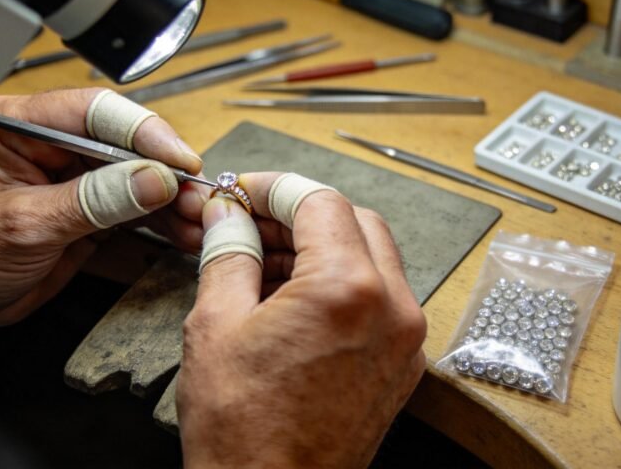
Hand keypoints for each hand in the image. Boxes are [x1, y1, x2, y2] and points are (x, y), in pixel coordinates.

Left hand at [0, 88, 207, 336]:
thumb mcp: (26, 226)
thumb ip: (93, 200)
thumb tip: (153, 178)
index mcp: (19, 125)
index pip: (94, 112)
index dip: (143, 132)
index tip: (178, 159)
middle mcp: (50, 142)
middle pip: (124, 140)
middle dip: (166, 169)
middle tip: (198, 195)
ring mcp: (71, 174)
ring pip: (136, 173)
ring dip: (171, 198)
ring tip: (201, 219)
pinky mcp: (87, 206)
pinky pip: (133, 205)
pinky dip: (160, 220)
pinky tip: (185, 232)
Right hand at [177, 173, 426, 468]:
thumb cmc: (243, 432)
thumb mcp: (215, 326)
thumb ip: (227, 253)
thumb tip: (226, 215)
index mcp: (348, 289)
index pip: (319, 201)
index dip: (273, 188)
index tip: (242, 191)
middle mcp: (392, 309)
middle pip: (354, 221)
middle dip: (300, 213)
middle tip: (249, 221)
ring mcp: (404, 340)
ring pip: (371, 257)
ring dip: (321, 246)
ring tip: (263, 262)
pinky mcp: (401, 366)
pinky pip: (378, 298)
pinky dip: (340, 282)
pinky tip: (291, 297)